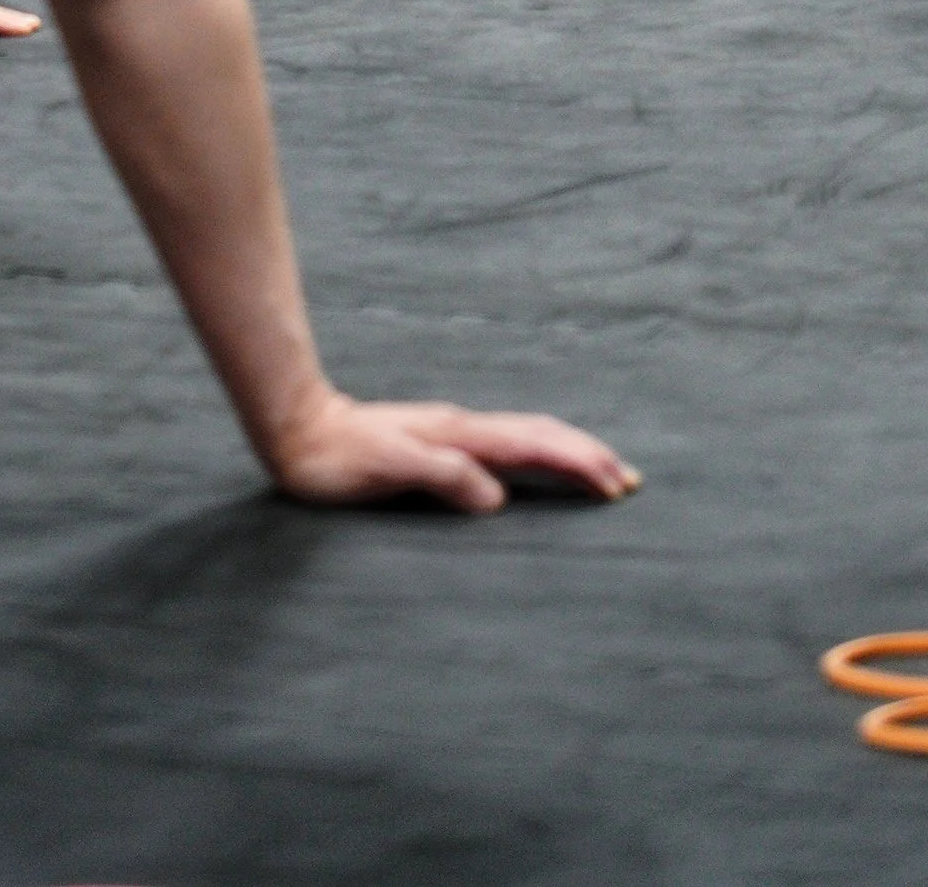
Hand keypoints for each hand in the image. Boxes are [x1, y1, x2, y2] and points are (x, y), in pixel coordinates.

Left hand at [267, 387, 635, 514]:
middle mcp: (462, 428)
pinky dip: (536, 456)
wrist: (299, 430)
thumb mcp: (389, 467)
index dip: (577, 464)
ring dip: (566, 453)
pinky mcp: (439, 443)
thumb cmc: (338, 459)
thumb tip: (496, 498)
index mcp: (458, 434)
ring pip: (525, 437)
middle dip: (587, 456)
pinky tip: (535, 468)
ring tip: (599, 473)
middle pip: (540, 435)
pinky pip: (503, 448)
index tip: (615, 485)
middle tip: (628, 482)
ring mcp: (452, 432)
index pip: (533, 445)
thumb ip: (443, 475)